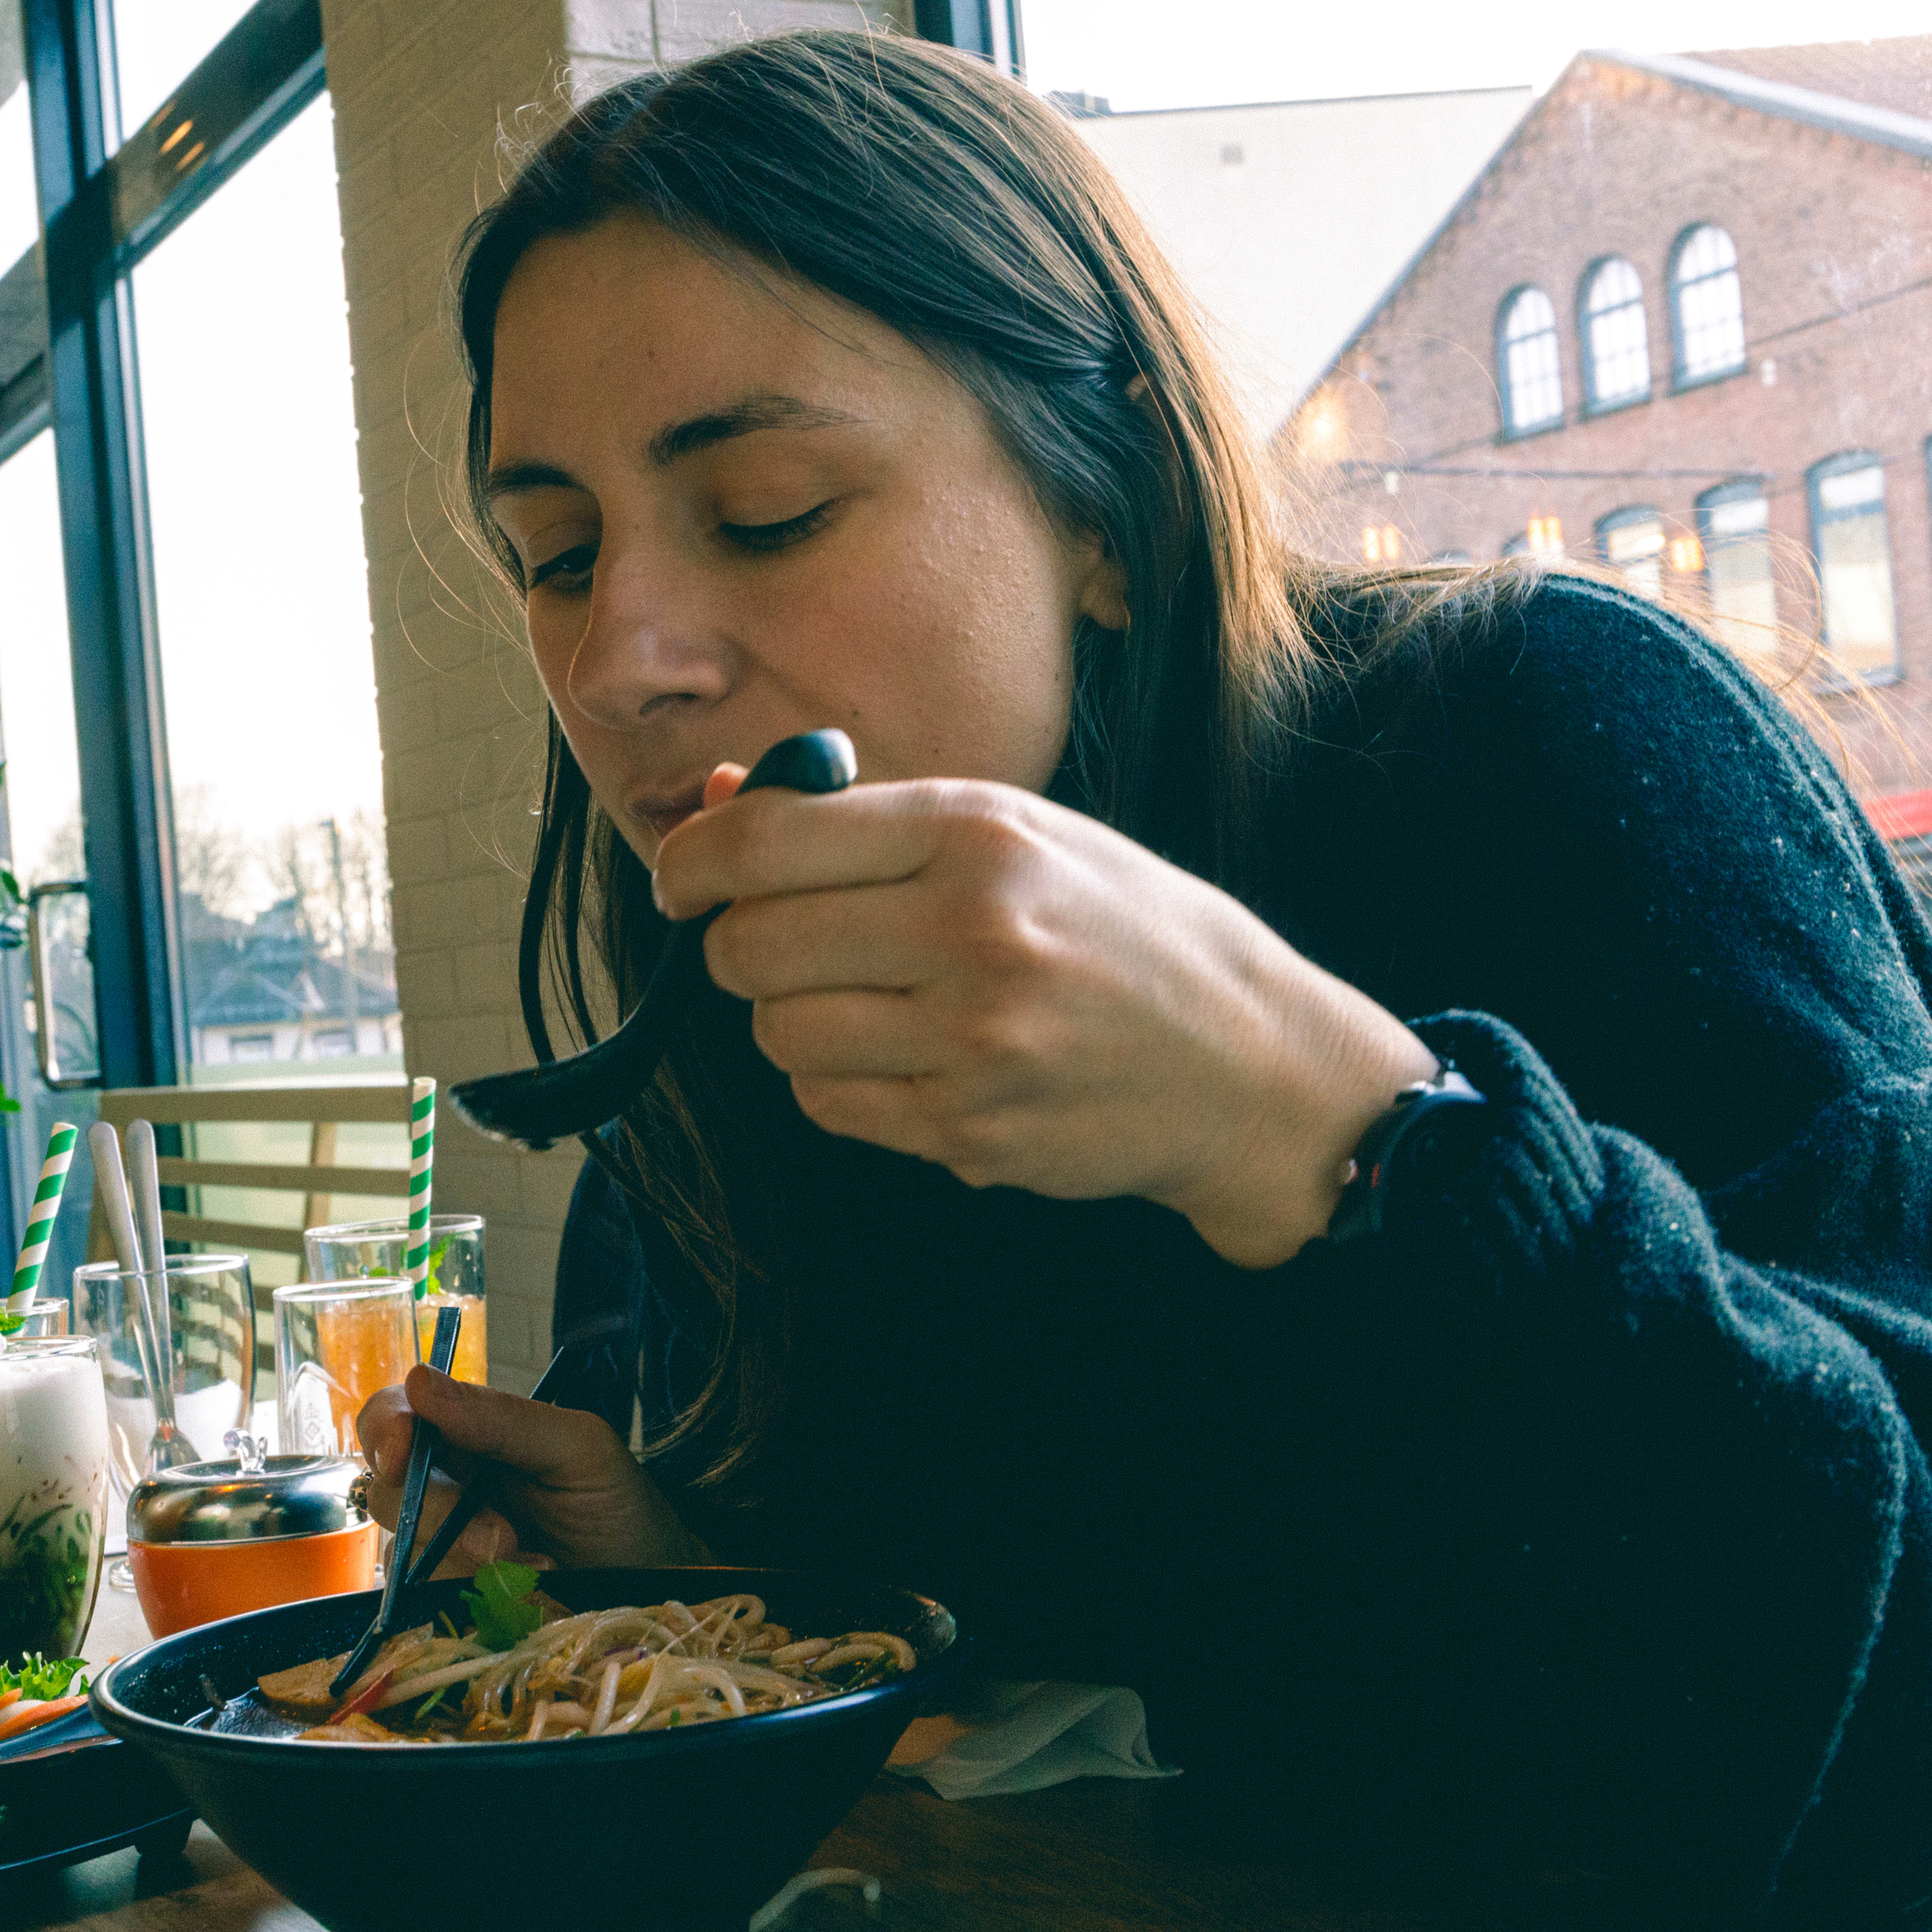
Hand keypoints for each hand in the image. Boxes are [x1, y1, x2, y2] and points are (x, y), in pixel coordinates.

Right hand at [356, 1365, 709, 1573]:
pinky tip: (530, 1591)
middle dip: (437, 1514)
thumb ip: (503, 1418)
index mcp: (470, 1435)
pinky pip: (430, 1597)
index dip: (385, 1432)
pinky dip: (478, 1596)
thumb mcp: (578, 1449)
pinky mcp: (455, 1598)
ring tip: (539, 1565)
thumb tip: (419, 1381)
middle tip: (503, 1538)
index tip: (399, 1459)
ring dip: (465, 1562)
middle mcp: (448, 1488)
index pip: (396, 1417)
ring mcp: (447, 1547)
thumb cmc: (620, 1508)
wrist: (655, 1586)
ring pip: (405, 1550)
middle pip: (388, 1490)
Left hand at [654, 765, 1435, 1267]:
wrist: (1250, 1064)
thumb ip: (865, 814)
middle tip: (775, 943)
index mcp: (979, 836)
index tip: (681, 876)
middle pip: (751, 946)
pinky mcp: (970, 1132)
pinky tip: (903, 1057)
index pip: (766, 842)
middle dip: (737, 946)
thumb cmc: (1127, 930)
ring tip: (861, 1000)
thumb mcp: (1019, 832)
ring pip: (779, 1033)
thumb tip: (721, 798)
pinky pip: (828, 1104)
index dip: (693, 860)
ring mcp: (971, 1044)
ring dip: (789, 1018)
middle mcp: (972, 934)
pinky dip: (837, 1081)